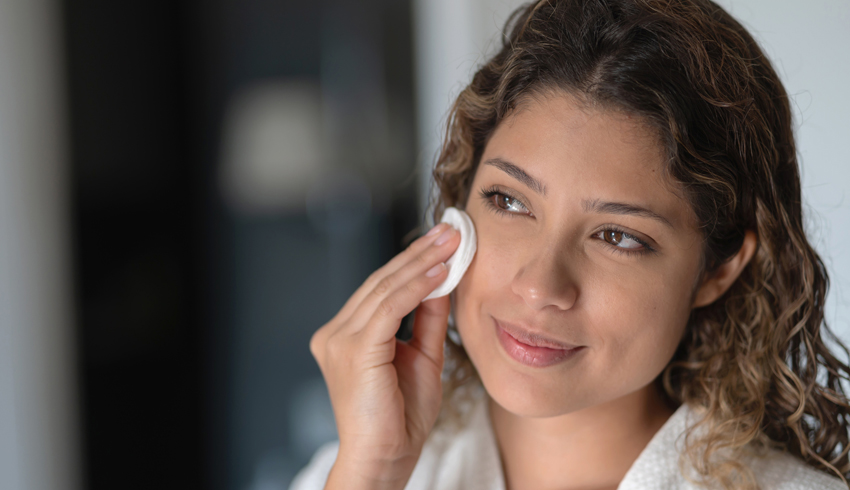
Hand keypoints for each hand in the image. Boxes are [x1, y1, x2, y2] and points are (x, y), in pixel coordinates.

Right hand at [309, 222, 460, 489]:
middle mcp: (336, 333)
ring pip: (385, 288)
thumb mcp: (422, 358)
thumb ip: (427, 320)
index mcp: (346, 335)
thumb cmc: (400, 419)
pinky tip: (441, 273)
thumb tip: (443, 282)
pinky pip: (389, 307)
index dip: (414, 261)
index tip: (444, 240)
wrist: (384, 460)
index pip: (382, 288)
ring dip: (423, 263)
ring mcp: (339, 339)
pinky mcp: (353, 349)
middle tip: (452, 229)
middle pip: (382, 281)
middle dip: (421, 253)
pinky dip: (417, 287)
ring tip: (452, 242)